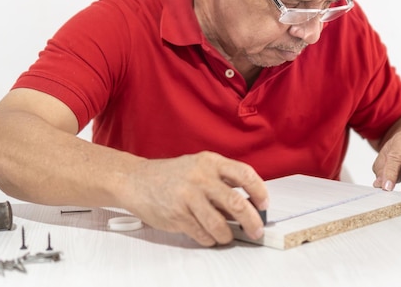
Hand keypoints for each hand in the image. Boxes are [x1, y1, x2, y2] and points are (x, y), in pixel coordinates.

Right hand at [123, 151, 268, 246]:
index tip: (264, 204)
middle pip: (236, 203)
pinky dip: (209, 239)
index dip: (259, 191)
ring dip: (227, 235)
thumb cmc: (172, 175)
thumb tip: (250, 203)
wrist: (136, 180)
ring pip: (219, 224)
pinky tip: (207, 235)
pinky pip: (202, 234)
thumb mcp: (199, 166)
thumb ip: (223, 180)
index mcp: (211, 162)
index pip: (245, 174)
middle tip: (256, 230)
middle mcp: (200, 178)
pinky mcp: (177, 216)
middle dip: (251, 221)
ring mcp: (188, 197)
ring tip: (227, 236)